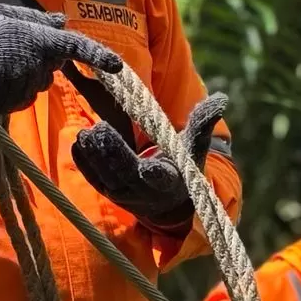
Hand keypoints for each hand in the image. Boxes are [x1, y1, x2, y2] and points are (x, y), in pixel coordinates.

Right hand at [0, 4, 122, 116]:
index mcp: (41, 42)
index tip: (116, 65)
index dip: (98, 56)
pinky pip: (25, 92)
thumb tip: (60, 22)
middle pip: (53, 62)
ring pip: (38, 78)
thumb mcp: (2, 14)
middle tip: (10, 42)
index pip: (77, 47)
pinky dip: (15, 84)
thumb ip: (35, 19)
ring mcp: (29, 88)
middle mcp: (40, 67)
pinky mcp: (18, 104)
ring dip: (26, 68)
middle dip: (41, 53)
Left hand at [72, 93, 226, 230]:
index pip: (160, 179)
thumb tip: (221, 99)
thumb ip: (202, 125)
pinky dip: (84, 161)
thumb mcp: (193, 150)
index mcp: (167, 181)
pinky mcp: (106, 192)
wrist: (165, 201)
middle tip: (102, 130)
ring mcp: (122, 194)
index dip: (153, 174)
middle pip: (125, 174)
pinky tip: (79, 142)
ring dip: (94, 156)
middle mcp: (143, 192)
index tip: (148, 167)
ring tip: (88, 133)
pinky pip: (92, 177)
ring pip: (104, 177)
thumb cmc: (181, 168)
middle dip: (114, 154)